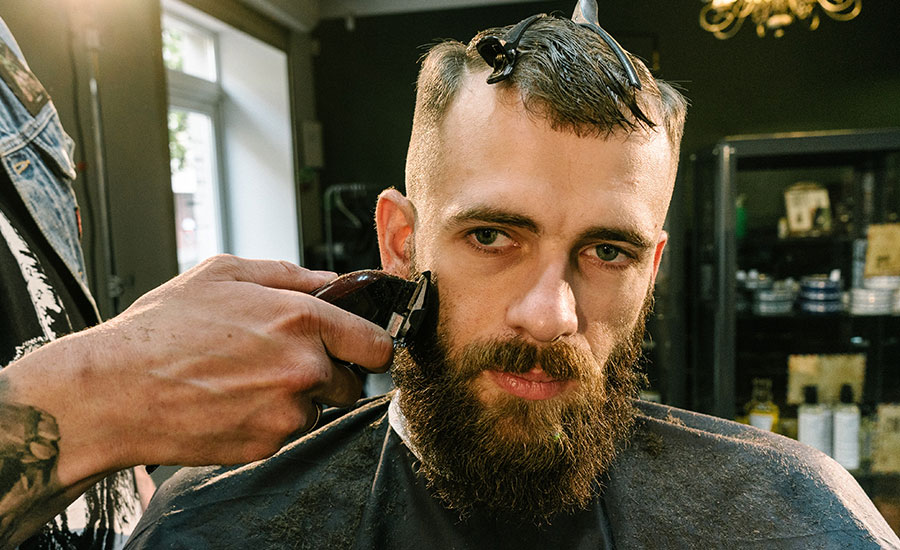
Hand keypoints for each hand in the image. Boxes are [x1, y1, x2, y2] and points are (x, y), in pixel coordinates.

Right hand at [6, 255, 393, 482]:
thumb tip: (333, 281)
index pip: (377, 345)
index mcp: (302, 319)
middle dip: (330, 371)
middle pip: (353, 381)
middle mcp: (304, 368)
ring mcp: (287, 411)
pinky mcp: (267, 444)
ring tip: (248, 379)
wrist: (114, 390)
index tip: (362, 348)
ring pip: (318, 407)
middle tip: (288, 360)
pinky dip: (270, 419)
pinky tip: (233, 401)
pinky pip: (288, 431)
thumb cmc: (163, 329)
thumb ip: (290, 275)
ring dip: (298, 397)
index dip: (372, 346)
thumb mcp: (224, 274)